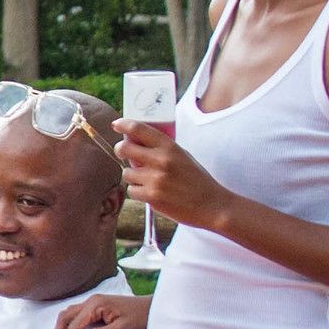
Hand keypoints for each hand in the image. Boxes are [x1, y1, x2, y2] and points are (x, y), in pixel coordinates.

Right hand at [48, 290, 151, 328]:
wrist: (153, 310)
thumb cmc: (140, 319)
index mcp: (96, 305)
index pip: (74, 325)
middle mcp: (90, 301)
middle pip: (65, 318)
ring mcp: (92, 304)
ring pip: (67, 316)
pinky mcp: (95, 308)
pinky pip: (75, 317)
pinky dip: (66, 328)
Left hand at [113, 118, 231, 228]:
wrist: (211, 204)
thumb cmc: (196, 180)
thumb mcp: (182, 156)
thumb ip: (161, 149)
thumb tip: (136, 142)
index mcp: (169, 147)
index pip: (139, 128)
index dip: (124, 124)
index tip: (117, 124)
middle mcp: (161, 160)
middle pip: (124, 148)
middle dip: (121, 150)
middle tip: (124, 153)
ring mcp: (155, 179)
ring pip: (127, 173)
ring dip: (133, 177)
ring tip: (148, 181)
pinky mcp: (152, 196)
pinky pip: (132, 191)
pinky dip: (138, 193)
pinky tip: (151, 193)